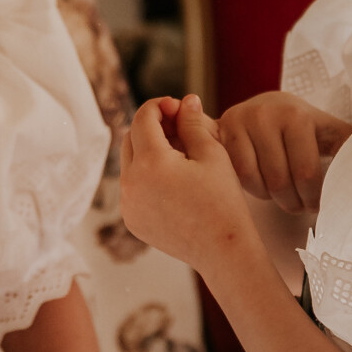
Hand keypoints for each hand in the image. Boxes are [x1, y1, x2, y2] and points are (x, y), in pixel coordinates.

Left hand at [118, 94, 261, 272]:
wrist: (224, 250)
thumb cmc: (223, 201)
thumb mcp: (212, 153)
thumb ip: (192, 122)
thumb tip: (186, 100)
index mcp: (149, 163)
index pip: (143, 118)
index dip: (160, 106)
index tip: (178, 107)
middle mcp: (130, 184)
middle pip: (131, 138)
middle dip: (152, 126)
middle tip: (180, 127)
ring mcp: (128, 205)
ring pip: (129, 162)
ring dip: (148, 149)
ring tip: (180, 153)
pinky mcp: (132, 220)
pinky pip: (133, 186)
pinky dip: (147, 174)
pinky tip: (174, 178)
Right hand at [218, 90, 351, 212]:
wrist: (261, 105)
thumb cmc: (300, 126)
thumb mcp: (326, 130)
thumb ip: (349, 145)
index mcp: (299, 116)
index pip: (307, 174)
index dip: (314, 198)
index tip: (319, 204)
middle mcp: (268, 114)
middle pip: (281, 182)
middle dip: (295, 202)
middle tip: (301, 205)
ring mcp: (243, 121)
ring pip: (259, 182)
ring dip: (274, 198)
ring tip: (284, 195)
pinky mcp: (224, 130)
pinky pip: (239, 176)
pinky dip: (254, 189)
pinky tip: (264, 185)